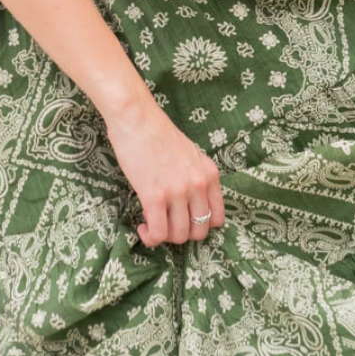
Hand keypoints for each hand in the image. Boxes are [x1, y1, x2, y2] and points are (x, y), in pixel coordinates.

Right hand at [104, 95, 225, 246]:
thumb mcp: (189, 155)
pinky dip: (150, 237)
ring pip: (179, 236)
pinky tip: (142, 226)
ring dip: (164, 236)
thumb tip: (186, 204)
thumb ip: (194, 178)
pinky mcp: (155, 196)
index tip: (184, 220)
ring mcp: (178, 192)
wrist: (137, 118)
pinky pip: (158, 233)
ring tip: (151, 223)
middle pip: (199, 231)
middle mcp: (199, 185)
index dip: (199, 225)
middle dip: (181, 234)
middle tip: (165, 223)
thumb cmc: (157, 134)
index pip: (218, 218)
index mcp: (210, 175)